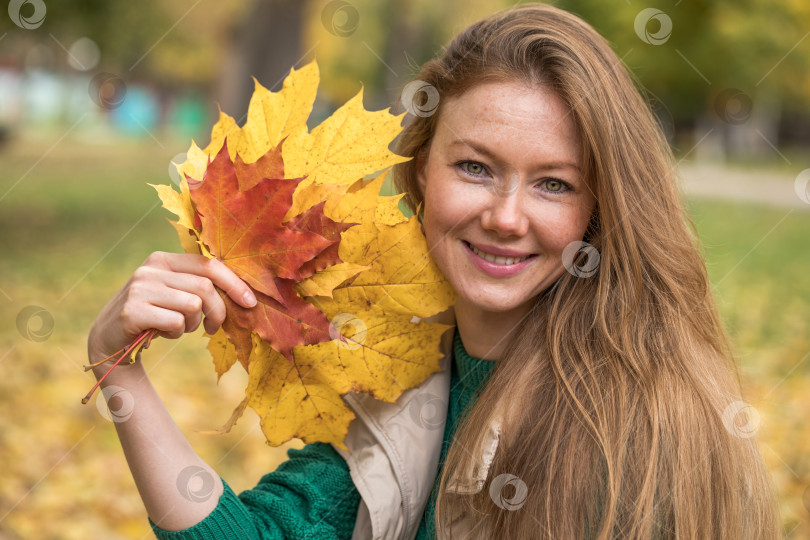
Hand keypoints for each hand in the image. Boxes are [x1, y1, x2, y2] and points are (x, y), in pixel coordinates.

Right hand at [87, 251, 256, 368]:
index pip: (208, 265)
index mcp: (164, 259)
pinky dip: (176, 333)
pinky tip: (162, 333)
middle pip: (205, 288)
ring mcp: (139, 289)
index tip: (250, 302)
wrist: (110, 337)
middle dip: (217, 312)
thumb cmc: (156, 315)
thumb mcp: (176, 294)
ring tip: (178, 327)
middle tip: (213, 327)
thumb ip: (201, 286)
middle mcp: (150, 269)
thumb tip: (245, 294)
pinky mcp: (132, 311)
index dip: (234, 283)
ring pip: (193, 306)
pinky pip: (175, 323)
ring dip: (192, 324)